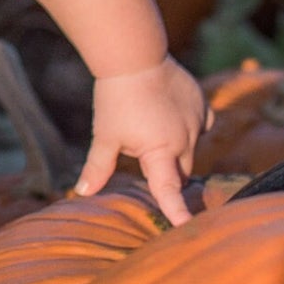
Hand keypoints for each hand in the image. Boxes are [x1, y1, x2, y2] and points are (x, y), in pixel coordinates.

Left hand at [76, 57, 210, 225]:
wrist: (134, 56)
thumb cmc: (116, 99)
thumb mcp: (104, 136)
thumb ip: (97, 167)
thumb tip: (81, 192)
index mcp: (160, 152)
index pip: (168, 190)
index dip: (177, 211)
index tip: (186, 227)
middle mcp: (185, 140)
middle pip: (180, 171)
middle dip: (167, 175)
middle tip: (146, 163)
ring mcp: (197, 120)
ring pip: (191, 148)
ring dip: (177, 151)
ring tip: (153, 130)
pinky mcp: (202, 103)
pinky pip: (202, 124)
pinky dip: (190, 128)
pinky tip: (173, 117)